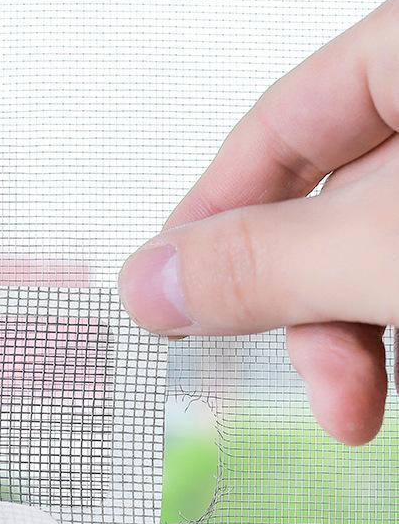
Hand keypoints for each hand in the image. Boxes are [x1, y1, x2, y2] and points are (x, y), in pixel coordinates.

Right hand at [119, 0, 398, 445]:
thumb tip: (149, 284)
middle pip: (330, 197)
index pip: (279, 121)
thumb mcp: (389, 245)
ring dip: (359, 333)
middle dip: (305, 305)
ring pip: (381, 246)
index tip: (169, 290)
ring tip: (362, 403)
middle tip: (303, 379)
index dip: (212, 212)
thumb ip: (266, 262)